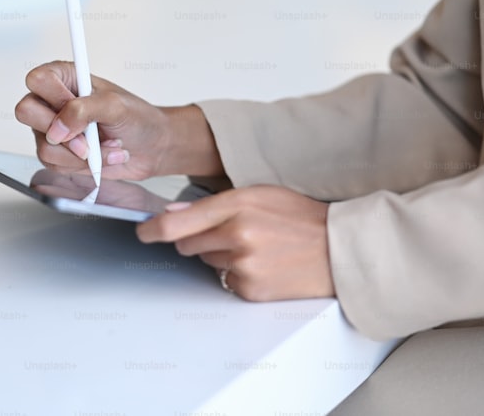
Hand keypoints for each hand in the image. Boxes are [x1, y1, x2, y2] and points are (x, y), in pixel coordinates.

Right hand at [14, 61, 222, 179]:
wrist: (151, 148)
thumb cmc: (137, 119)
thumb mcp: (115, 106)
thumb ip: (84, 110)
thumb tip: (58, 127)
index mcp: (65, 78)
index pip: (37, 80)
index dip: (54, 98)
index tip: (75, 108)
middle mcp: (52, 102)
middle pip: (27, 112)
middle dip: (62, 132)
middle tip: (88, 139)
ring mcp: (52, 129)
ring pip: (43, 145)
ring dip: (80, 153)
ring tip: (105, 147)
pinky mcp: (57, 153)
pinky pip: (53, 164)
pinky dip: (81, 165)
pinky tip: (100, 157)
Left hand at [136, 185, 333, 300]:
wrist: (341, 250)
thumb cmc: (302, 218)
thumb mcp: (259, 194)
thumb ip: (213, 204)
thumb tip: (173, 215)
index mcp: (238, 205)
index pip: (178, 223)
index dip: (153, 229)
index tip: (143, 232)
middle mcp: (238, 235)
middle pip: (187, 244)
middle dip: (197, 239)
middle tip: (228, 234)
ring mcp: (244, 265)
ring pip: (206, 262)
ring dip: (219, 256)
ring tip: (255, 248)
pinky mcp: (251, 290)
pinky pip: (225, 282)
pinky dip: (236, 275)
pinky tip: (262, 265)